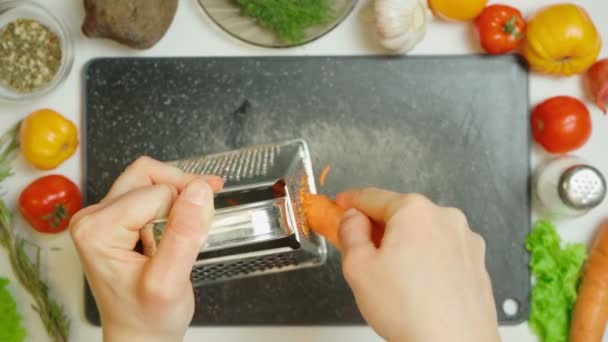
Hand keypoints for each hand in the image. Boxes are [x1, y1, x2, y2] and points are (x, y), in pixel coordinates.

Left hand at [70, 157, 223, 341]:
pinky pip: (150, 191)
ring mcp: (104, 217)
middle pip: (150, 176)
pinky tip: (182, 227)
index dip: (185, 212)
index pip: (158, 193)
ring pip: (151, 179)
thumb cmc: (148, 318)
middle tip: (201, 226)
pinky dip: (174, 204)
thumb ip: (184, 234)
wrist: (141, 336)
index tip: (193, 240)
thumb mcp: (170, 281)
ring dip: (179, 198)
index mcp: (98, 230)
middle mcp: (94, 217)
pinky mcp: (116, 219)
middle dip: (184, 196)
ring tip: (191, 228)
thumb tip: (200, 190)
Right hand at [336, 188, 499, 341]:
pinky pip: (442, 252)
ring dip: (404, 246)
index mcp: (414, 211)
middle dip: (378, 229)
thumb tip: (353, 218)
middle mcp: (445, 218)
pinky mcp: (476, 263)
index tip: (341, 205)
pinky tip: (416, 287)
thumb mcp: (358, 267)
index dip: (351, 201)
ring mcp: (465, 240)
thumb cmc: (410, 310)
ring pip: (422, 234)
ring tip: (392, 280)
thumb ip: (349, 232)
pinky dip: (426, 261)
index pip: (373, 196)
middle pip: (400, 214)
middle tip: (361, 252)